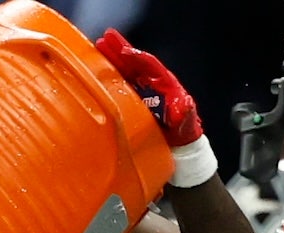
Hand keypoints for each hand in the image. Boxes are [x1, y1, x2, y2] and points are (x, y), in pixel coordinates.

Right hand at [95, 28, 201, 146]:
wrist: (176, 143)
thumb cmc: (183, 133)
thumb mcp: (186, 125)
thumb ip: (185, 115)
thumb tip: (185, 104)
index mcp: (165, 85)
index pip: (150, 66)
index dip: (138, 58)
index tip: (126, 52)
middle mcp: (151, 84)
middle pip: (134, 63)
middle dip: (121, 49)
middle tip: (106, 37)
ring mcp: (140, 90)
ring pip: (125, 70)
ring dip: (112, 58)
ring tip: (98, 45)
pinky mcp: (131, 99)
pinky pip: (119, 84)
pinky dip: (108, 75)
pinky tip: (96, 68)